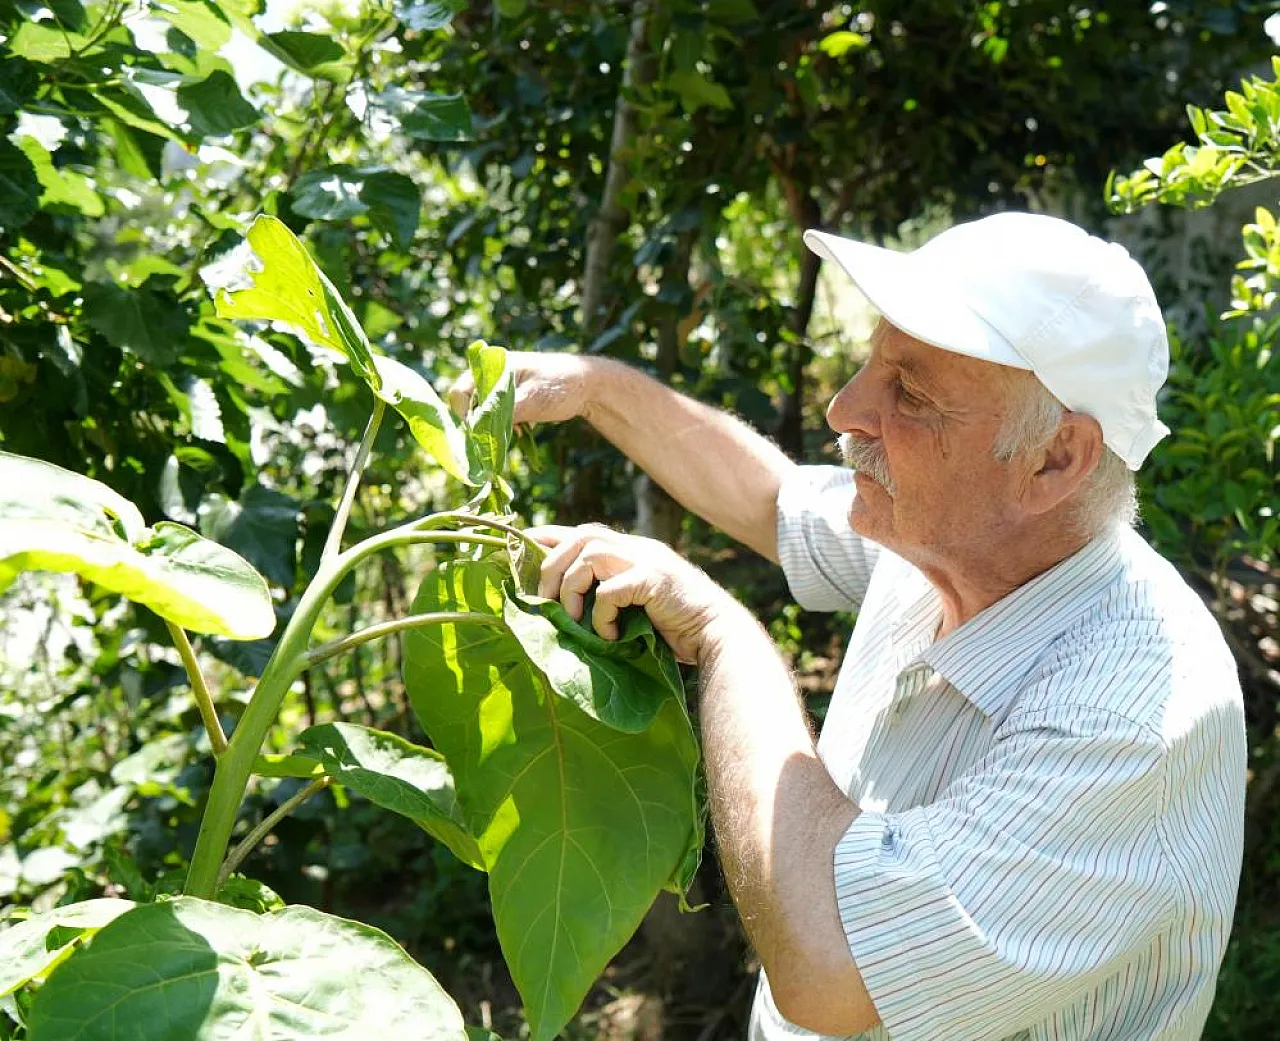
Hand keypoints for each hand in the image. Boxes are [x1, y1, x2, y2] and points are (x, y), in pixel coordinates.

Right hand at [448, 351, 593, 425]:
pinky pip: (495, 416)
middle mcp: (492, 374)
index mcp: (494, 365)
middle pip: (468, 404)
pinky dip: (503, 426)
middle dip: (478, 423)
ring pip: (481, 413)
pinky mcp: (509, 400)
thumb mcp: (532, 399)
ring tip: (515, 431)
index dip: (462, 414)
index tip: (475, 433)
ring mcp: (500, 387)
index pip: (460, 391)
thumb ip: (504, 411)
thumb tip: (478, 429)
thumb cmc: (560, 385)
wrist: (586, 386)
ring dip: (492, 427)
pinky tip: (520, 431)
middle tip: (493, 439)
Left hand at [529, 524, 737, 663]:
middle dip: (552, 566)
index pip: (582, 531)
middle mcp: (637, 549)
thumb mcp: (634, 606)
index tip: (520, 548)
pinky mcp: (655, 580)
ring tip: (572, 619)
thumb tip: (561, 610)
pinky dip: (601, 614)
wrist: (717, 635)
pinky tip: (609, 634)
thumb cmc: (675, 629)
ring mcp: (648, 561)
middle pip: (580, 536)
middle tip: (544, 600)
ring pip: (590, 554)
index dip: (548, 537)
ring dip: (571, 588)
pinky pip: (611, 589)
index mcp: (631, 551)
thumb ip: (607, 596)